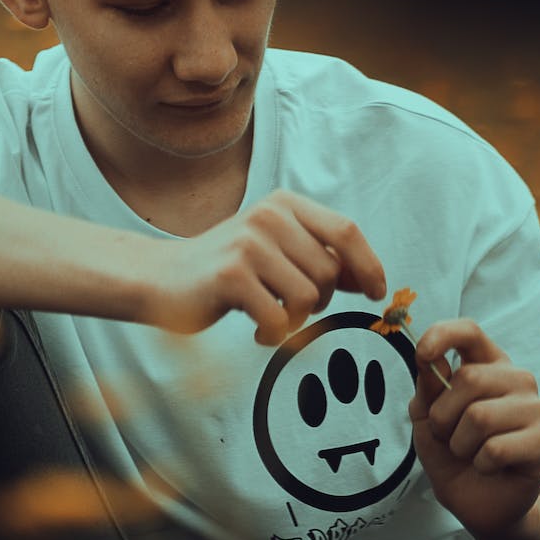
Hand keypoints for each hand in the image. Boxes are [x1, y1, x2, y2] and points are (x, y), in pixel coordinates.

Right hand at [140, 190, 386, 345]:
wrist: (162, 279)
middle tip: (290, 308)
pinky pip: (280, 319)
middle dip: (321, 301)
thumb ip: (317, 257)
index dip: (369, 265)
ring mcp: (248, 243)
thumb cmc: (227, 269)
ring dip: (296, 320)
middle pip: (329, 272)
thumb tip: (368, 279)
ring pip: (309, 297)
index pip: (346, 231)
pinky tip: (257, 330)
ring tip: (271, 317)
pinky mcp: (231, 275)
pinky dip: (274, 335)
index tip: (377, 292)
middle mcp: (268, 215)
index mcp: (284, 204)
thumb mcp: (275, 249)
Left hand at [407, 319, 539, 538]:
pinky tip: (490, 468)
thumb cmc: (454, 456)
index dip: (442, 334)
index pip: (469, 331)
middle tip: (450, 438)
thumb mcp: (428, 419)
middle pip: (468, 377)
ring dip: (461, 445)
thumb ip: (428, 388)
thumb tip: (430, 361)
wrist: (480, 505)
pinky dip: (481, 464)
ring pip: (480, 416)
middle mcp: (516, 378)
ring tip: (471, 454)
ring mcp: (536, 407)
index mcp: (487, 364)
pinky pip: (496, 448)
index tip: (422, 355)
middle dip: (443, 417)